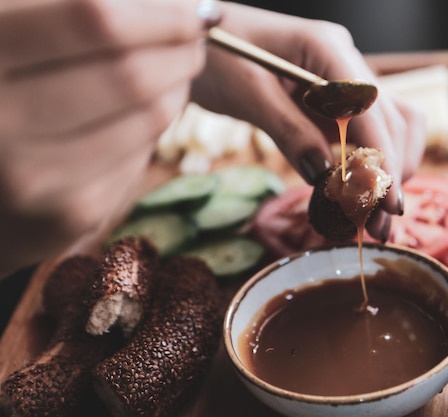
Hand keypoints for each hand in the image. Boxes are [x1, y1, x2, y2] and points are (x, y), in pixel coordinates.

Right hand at [0, 0, 213, 277]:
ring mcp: (32, 174)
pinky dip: (154, 128)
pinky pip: (142, 155)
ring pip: (150, 117)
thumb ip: (74, 12)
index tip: (194, 13)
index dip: (161, 15)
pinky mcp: (68, 213)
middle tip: (193, 43)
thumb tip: (172, 4)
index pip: (93, 18)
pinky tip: (142, 115)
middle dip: (181, 53)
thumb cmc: (7, 88)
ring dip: (177, 89)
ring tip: (174, 72)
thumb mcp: (17, 29)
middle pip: (131, 73)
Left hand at [191, 2, 424, 240]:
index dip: (385, 159)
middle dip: (390, 175)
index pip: (372, 109)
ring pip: (388, 128)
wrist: (195, 39)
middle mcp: (346, 62)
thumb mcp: (247, 93)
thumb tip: (323, 175)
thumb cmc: (215, 53)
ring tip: (371, 217)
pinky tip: (356, 193)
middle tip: (378, 228)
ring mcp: (343, 80)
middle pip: (391, 121)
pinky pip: (362, 134)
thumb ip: (288, 131)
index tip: (389, 203)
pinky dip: (366, 165)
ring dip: (387, 171)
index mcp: (328, 48)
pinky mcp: (333, 100)